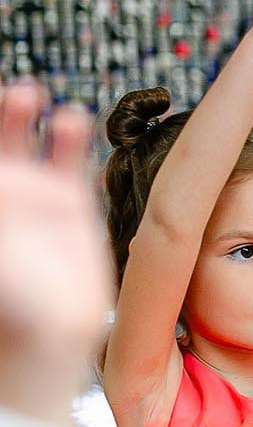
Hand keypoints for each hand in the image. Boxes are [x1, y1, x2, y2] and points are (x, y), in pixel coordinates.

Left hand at [0, 84, 109, 425]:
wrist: (43, 334)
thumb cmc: (3, 297)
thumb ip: (4, 197)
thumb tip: (3, 174)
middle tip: (0, 92)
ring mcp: (30, 195)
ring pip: (23, 139)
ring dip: (21, 113)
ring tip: (25, 95)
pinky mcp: (70, 205)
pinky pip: (70, 161)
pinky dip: (70, 137)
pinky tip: (70, 118)